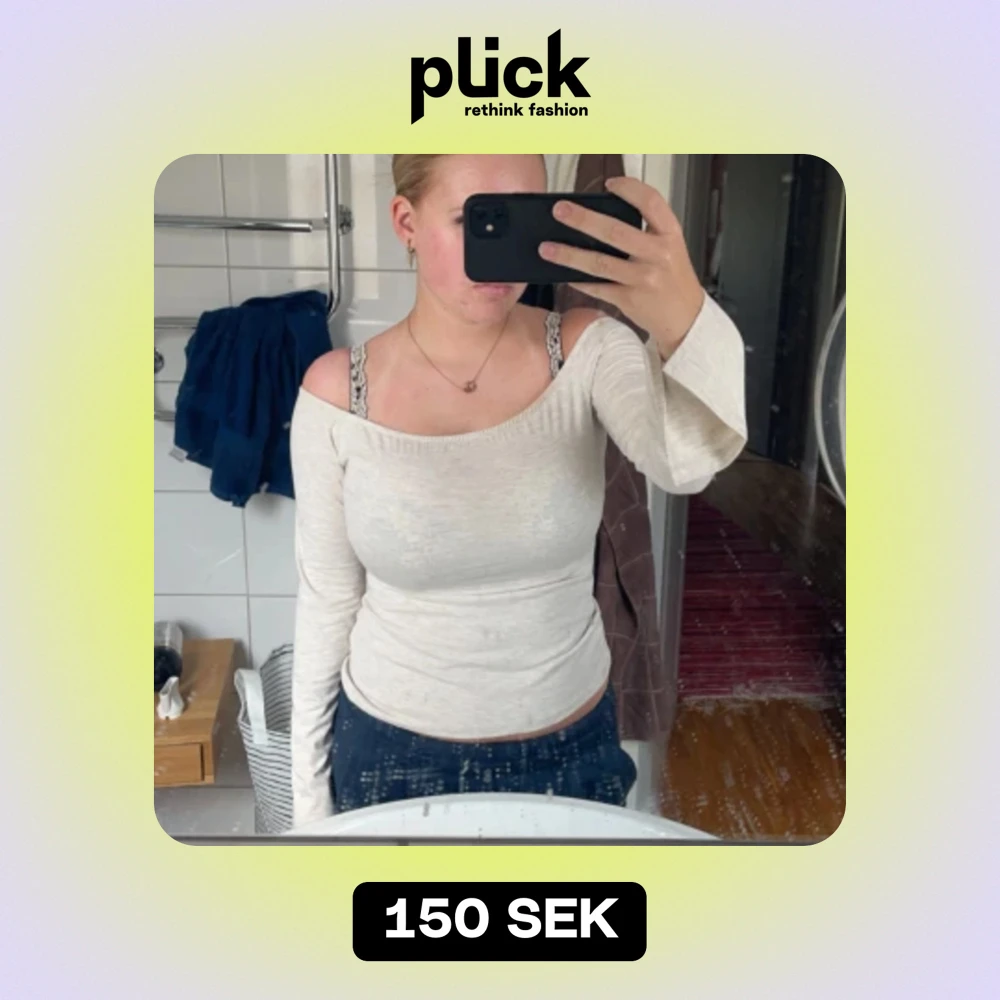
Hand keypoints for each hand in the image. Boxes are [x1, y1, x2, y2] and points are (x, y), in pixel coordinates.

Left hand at [538, 177, 705, 356]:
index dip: (629, 188)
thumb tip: (602, 217)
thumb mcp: (671, 247)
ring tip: (547, 247)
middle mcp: (658, 254)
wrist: (686, 318)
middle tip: (560, 211)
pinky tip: (564, 274)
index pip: (651, 201)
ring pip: (599, 263)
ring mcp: (643, 279)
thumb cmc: (675, 280)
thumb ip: (647, 230)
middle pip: (615, 231)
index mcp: (670, 234)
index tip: (609, 184)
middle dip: (583, 220)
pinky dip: (579, 280)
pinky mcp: (629, 300)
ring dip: (569, 254)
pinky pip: (597, 287)